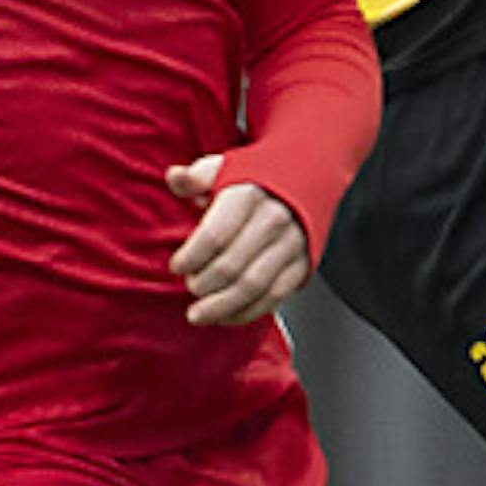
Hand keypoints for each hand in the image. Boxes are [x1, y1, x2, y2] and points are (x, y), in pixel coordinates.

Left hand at [167, 158, 312, 325]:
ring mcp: (291, 245)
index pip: (214, 236)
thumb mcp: (225, 168)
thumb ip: (196, 177)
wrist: (309, 179)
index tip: (176, 266)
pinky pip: (274, 297)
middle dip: (203, 284)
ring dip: (221, 306)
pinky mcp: (302, 265)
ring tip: (198, 314)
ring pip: (252, 287)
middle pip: (231, 266)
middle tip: (190, 286)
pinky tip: (225, 317)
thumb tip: (175, 178)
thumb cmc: (257, 180)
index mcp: (249, 195)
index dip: (190, 257)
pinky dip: (247, 312)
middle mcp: (273, 220)